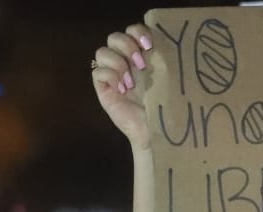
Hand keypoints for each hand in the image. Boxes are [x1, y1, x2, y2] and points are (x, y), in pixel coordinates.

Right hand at [93, 25, 154, 151]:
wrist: (154, 131)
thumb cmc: (164, 106)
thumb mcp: (165, 79)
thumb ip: (160, 60)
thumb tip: (158, 45)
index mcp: (141, 55)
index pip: (132, 30)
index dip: (137, 31)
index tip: (149, 45)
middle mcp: (125, 62)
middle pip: (114, 37)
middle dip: (127, 47)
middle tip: (141, 65)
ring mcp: (112, 74)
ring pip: (102, 51)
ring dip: (118, 63)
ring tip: (131, 83)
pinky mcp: (102, 88)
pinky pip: (97, 72)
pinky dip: (110, 77)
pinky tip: (122, 91)